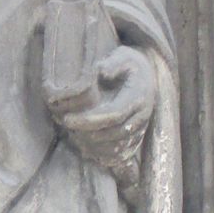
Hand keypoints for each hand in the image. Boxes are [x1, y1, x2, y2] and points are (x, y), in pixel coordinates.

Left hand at [52, 45, 155, 180]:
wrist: (147, 76)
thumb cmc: (128, 65)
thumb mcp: (123, 56)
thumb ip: (113, 63)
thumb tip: (101, 71)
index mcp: (138, 96)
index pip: (114, 114)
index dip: (90, 120)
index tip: (67, 119)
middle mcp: (142, 116)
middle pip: (115, 133)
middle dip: (88, 134)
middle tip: (66, 128)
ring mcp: (141, 129)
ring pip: (118, 147)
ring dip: (93, 147)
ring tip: (73, 137)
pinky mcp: (137, 138)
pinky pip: (122, 155)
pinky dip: (104, 156)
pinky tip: (86, 150)